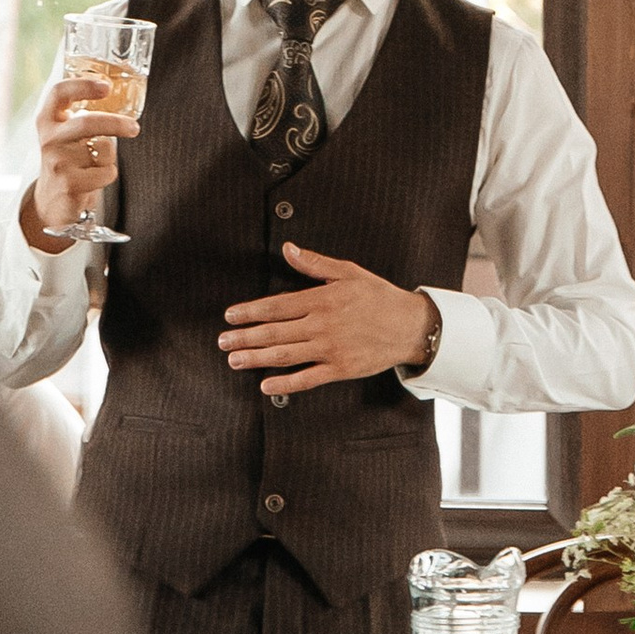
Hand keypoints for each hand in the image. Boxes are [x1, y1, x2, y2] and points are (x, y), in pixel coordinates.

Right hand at [25, 64, 136, 248]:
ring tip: (97, 162)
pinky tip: (94, 179)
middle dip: (116, 123)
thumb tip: (119, 94)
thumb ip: (83, 114)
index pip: (59, 93)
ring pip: (103, 147)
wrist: (52, 200)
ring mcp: (57, 162)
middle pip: (87, 121)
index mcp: (48, 120)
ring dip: (110, 155)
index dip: (83, 84)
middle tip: (133, 127)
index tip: (106, 85)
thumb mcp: (67, 134)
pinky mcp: (69, 184)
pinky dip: (109, 174)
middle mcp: (49, 139)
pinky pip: (107, 171)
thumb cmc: (68, 160)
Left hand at [220, 245, 443, 395]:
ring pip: (284, 355)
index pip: (276, 306)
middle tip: (223, 342)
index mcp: (321, 300)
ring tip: (235, 360)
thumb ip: (315, 264)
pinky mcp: (340, 369)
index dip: (250, 311)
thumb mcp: (349, 272)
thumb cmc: (380, 297)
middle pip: (274, 332)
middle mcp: (321, 325)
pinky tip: (266, 384)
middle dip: (244, 337)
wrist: (411, 326)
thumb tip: (289, 249)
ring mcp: (330, 349)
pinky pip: (307, 378)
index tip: (230, 316)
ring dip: (256, 358)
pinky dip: (285, 383)